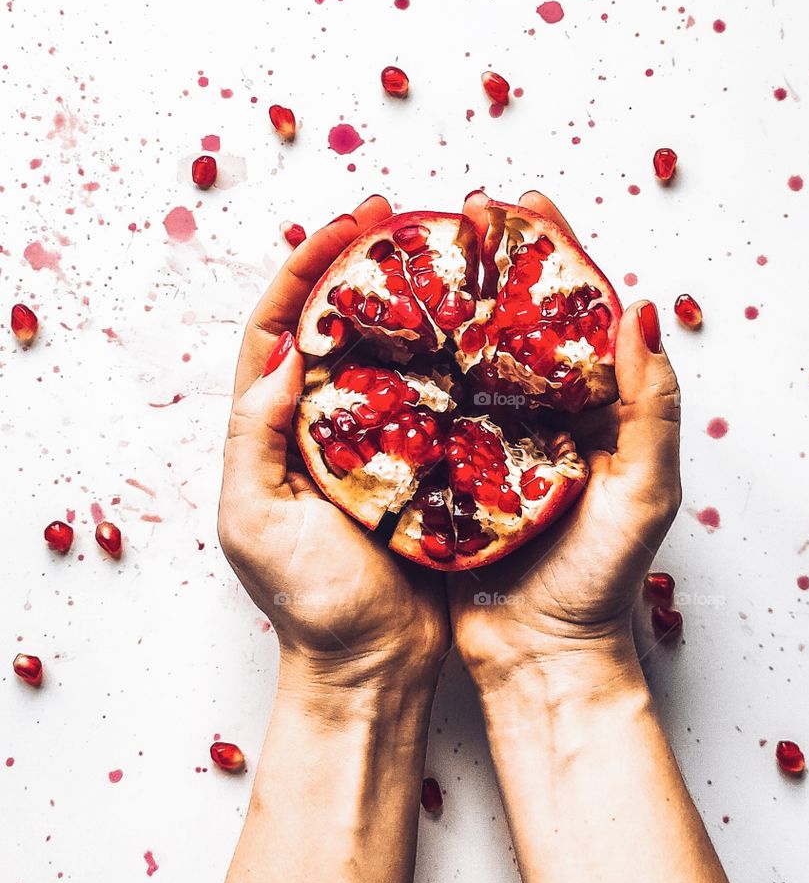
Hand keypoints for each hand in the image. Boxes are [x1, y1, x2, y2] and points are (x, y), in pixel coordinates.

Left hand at [217, 196, 449, 693]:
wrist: (375, 667)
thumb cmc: (311, 605)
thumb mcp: (258, 523)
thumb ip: (256, 438)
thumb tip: (281, 351)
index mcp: (272, 429)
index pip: (277, 327)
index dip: (305, 269)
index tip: (345, 225)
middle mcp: (320, 423)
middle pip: (332, 322)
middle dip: (357, 261)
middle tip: (396, 214)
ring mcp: (374, 439)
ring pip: (386, 349)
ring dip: (407, 297)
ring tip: (439, 251)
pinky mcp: (424, 460)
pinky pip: (433, 393)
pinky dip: (449, 354)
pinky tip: (478, 327)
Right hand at [448, 189, 681, 684]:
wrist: (541, 662)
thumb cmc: (600, 583)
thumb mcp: (644, 493)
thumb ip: (653, 405)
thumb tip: (644, 309)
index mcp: (595, 409)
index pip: (576, 311)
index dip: (554, 252)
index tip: (525, 202)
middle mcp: (541, 415)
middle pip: (514, 321)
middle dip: (489, 263)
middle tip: (458, 214)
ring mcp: (491, 441)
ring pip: (465, 357)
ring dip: (443, 308)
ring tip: (411, 257)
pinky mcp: (447, 472)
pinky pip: (427, 410)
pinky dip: (408, 371)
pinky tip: (378, 339)